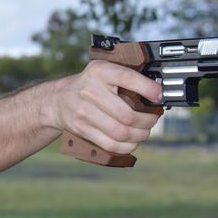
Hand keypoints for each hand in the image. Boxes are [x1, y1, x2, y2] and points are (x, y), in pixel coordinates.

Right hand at [46, 60, 162, 154]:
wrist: (58, 100)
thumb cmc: (88, 85)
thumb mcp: (103, 71)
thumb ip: (126, 77)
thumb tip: (157, 92)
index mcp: (99, 71)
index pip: (127, 78)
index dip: (148, 89)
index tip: (159, 96)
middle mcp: (90, 90)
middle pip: (127, 114)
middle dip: (147, 120)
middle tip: (153, 119)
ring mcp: (84, 112)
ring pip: (121, 132)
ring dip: (140, 135)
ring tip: (145, 131)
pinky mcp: (82, 129)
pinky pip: (111, 144)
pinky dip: (127, 146)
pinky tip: (132, 141)